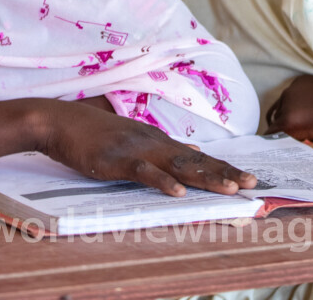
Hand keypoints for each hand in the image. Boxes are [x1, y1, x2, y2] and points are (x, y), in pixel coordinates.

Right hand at [36, 100, 255, 196]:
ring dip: (205, 177)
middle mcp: (153, 142)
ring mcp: (136, 149)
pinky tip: (179, 192)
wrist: (60, 121)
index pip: (197, 157)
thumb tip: (196, 152)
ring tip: (230, 188)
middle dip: (224, 173)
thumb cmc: (93, 133)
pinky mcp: (117, 159)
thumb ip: (164, 147)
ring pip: (178, 165)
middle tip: (252, 184)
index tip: (246, 178)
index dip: (222, 167)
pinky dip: (162, 181)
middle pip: (195, 161)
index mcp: (157, 140)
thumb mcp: (133, 139)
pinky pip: (144, 172)